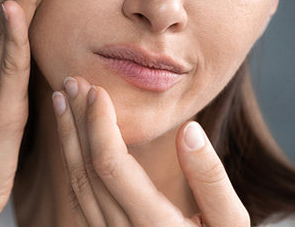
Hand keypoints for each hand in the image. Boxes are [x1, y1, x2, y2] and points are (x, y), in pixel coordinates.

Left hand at [52, 76, 248, 226]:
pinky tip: (71, 139)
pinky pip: (80, 201)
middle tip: (71, 81)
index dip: (99, 124)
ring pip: (77, 186)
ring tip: (64, 101)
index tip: (97, 90)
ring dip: (68, 140)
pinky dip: (72, 164)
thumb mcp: (230, 222)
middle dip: (77, 122)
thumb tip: (189, 130)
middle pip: (86, 171)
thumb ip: (210, 178)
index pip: (111, 166)